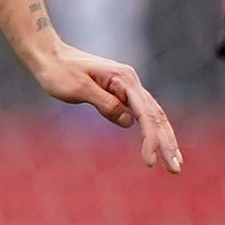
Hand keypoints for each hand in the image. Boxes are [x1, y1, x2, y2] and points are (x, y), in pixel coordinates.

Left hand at [33, 42, 181, 171]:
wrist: (49, 55)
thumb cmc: (59, 71)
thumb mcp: (78, 89)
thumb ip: (105, 104)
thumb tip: (129, 122)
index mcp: (124, 79)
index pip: (144, 114)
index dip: (150, 140)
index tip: (149, 162)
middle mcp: (130, 81)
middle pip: (156, 116)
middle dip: (167, 143)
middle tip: (176, 169)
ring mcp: (127, 86)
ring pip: (153, 115)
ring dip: (165, 139)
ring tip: (175, 163)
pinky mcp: (120, 92)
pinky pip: (141, 114)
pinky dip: (151, 131)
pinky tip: (159, 145)